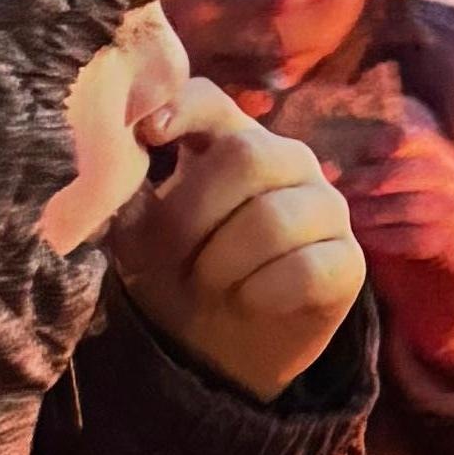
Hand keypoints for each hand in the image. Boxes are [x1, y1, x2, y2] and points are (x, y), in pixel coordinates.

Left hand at [112, 90, 365, 401]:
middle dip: (196, 216)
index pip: (211, 99)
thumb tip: (105, 153)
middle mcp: (286, 160)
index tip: (151, 134)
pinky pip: (307, 269)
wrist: (214, 355)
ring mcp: (325, 207)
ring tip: (212, 285)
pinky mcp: (348, 261)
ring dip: (226, 262)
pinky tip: (251, 301)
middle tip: (177, 259)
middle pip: (248, 156)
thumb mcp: (137, 233)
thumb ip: (124, 188)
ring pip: (275, 218)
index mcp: (229, 140)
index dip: (183, 108)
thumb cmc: (175, 277)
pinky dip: (264, 293)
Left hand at [329, 111, 453, 381]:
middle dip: (378, 179)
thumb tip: (324, 167)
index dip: (386, 146)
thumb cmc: (417, 268)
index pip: (424, 142)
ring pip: (432, 204)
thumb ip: (365, 196)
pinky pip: (437, 241)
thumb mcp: (390, 224)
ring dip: (384, 209)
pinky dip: (397, 238)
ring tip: (350, 219)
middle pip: (427, 171)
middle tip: (341, 192)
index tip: (353, 163)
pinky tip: (369, 243)